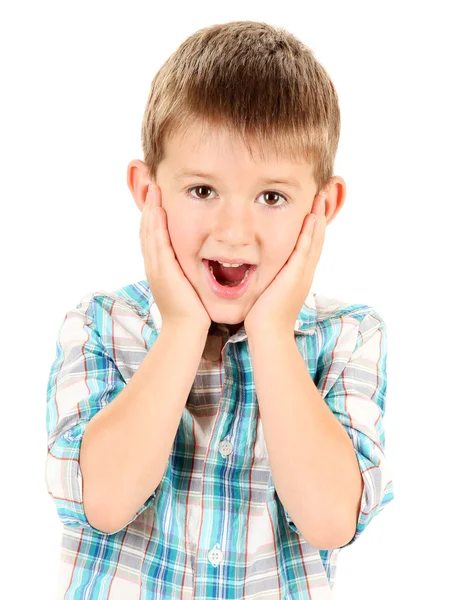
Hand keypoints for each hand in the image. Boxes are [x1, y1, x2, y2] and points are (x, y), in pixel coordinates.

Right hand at [139, 184, 211, 331]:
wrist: (187, 331)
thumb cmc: (194, 311)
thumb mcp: (190, 284)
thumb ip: (191, 270)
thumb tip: (205, 259)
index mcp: (160, 267)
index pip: (154, 235)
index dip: (154, 214)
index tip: (158, 195)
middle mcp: (154, 265)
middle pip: (147, 229)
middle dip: (149, 205)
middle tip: (150, 182)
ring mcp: (155, 267)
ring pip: (149, 232)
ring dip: (150, 209)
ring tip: (152, 188)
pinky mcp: (161, 271)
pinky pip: (156, 243)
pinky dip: (155, 225)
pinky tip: (157, 210)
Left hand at [244, 192, 326, 335]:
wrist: (268, 334)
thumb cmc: (263, 316)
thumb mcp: (268, 290)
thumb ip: (267, 277)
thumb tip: (257, 269)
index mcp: (298, 274)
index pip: (309, 244)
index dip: (312, 224)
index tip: (312, 205)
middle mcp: (305, 271)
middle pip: (317, 238)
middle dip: (320, 215)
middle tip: (323, 193)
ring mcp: (303, 273)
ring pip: (315, 240)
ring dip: (318, 217)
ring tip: (321, 197)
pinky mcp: (296, 276)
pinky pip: (305, 250)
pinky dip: (310, 233)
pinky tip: (311, 217)